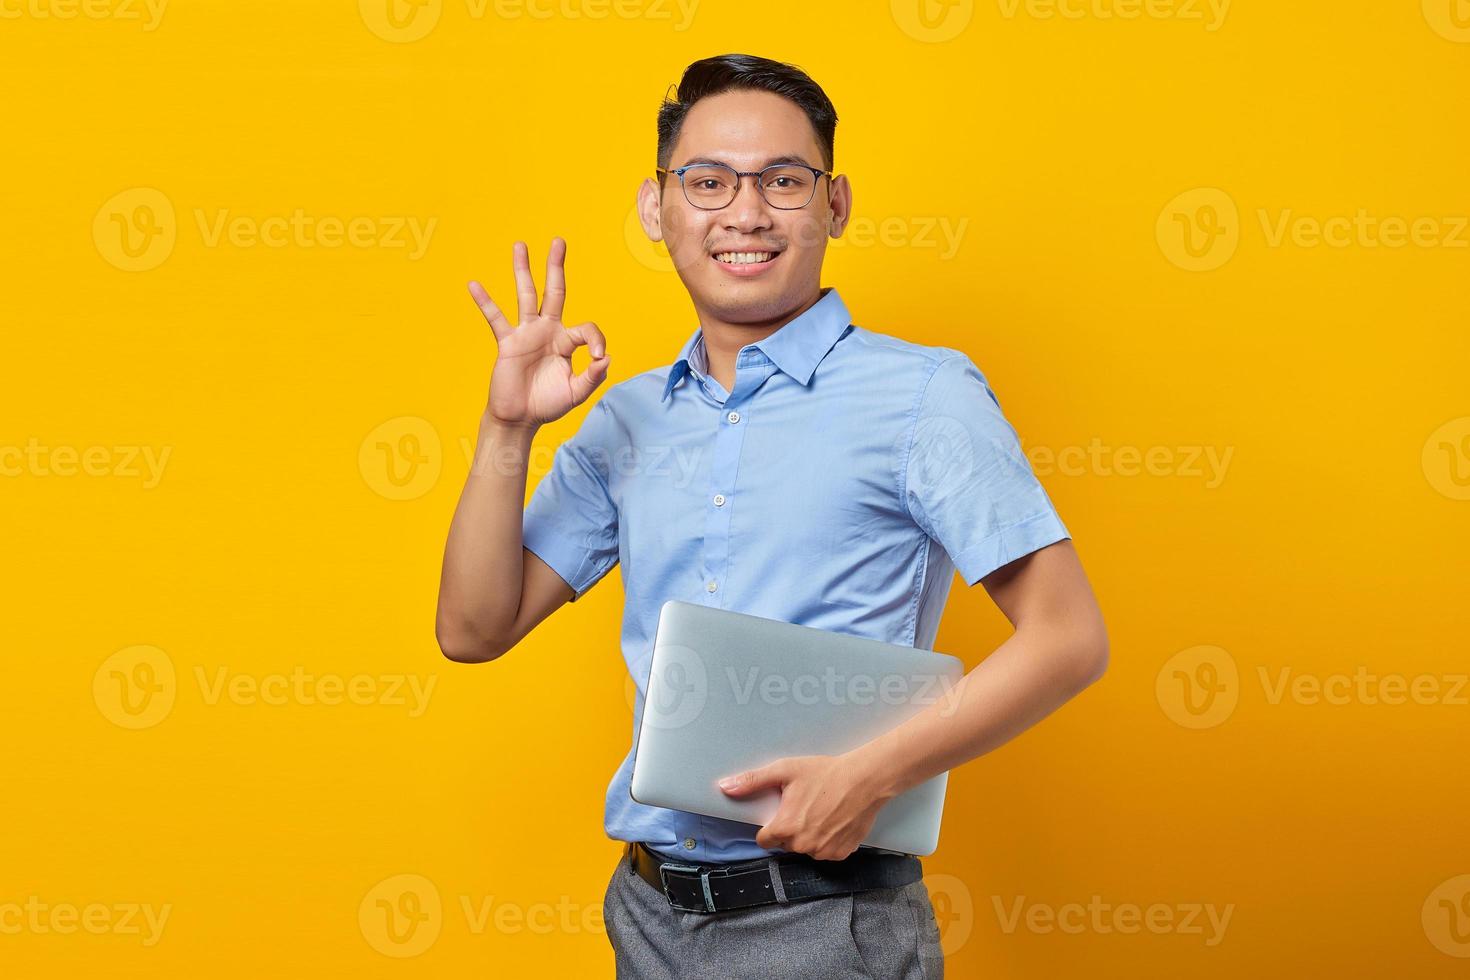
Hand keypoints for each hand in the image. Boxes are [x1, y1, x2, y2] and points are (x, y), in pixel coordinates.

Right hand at [468, 238, 608, 428]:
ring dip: (522, 270)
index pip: (586, 328)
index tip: (597, 357)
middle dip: (556, 267)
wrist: (520, 418)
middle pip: (554, 292)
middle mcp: (547, 331)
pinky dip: (485, 302)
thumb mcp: (576, 392)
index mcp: (566, 342)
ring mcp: (526, 334)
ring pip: (525, 296)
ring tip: (520, 246)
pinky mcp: (507, 343)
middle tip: (558, 241)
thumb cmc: (548, 404)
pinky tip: (474, 284)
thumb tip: (606, 357)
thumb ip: (593, 377)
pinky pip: (495, 319)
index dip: (595, 340)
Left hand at [718, 753, 894, 860]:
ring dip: (809, 836)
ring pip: (806, 849)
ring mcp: (823, 852)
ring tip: (822, 812)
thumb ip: (752, 781)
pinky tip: (834, 821)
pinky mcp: (841, 854)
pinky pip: (826, 852)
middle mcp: (803, 846)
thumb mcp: (785, 771)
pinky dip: (828, 841)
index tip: (782, 814)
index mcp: (785, 829)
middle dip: (791, 830)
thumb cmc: (824, 773)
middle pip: (786, 844)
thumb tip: (725, 787)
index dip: (770, 827)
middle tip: (805, 807)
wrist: (865, 780)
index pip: (764, 840)